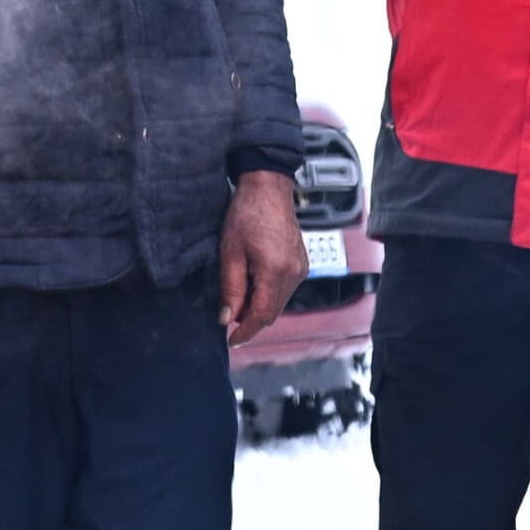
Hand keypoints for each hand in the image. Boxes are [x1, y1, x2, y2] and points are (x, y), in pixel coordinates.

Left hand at [219, 170, 305, 340]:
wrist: (268, 188)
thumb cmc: (247, 214)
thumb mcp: (230, 253)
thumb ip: (231, 289)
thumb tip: (227, 318)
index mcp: (275, 272)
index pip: (261, 315)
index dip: (245, 332)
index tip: (232, 341)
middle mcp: (294, 274)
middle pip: (272, 313)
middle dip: (251, 320)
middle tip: (230, 316)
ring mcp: (301, 269)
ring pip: (279, 303)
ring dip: (260, 307)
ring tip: (239, 296)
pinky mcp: (302, 263)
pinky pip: (285, 290)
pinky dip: (269, 294)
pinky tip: (254, 284)